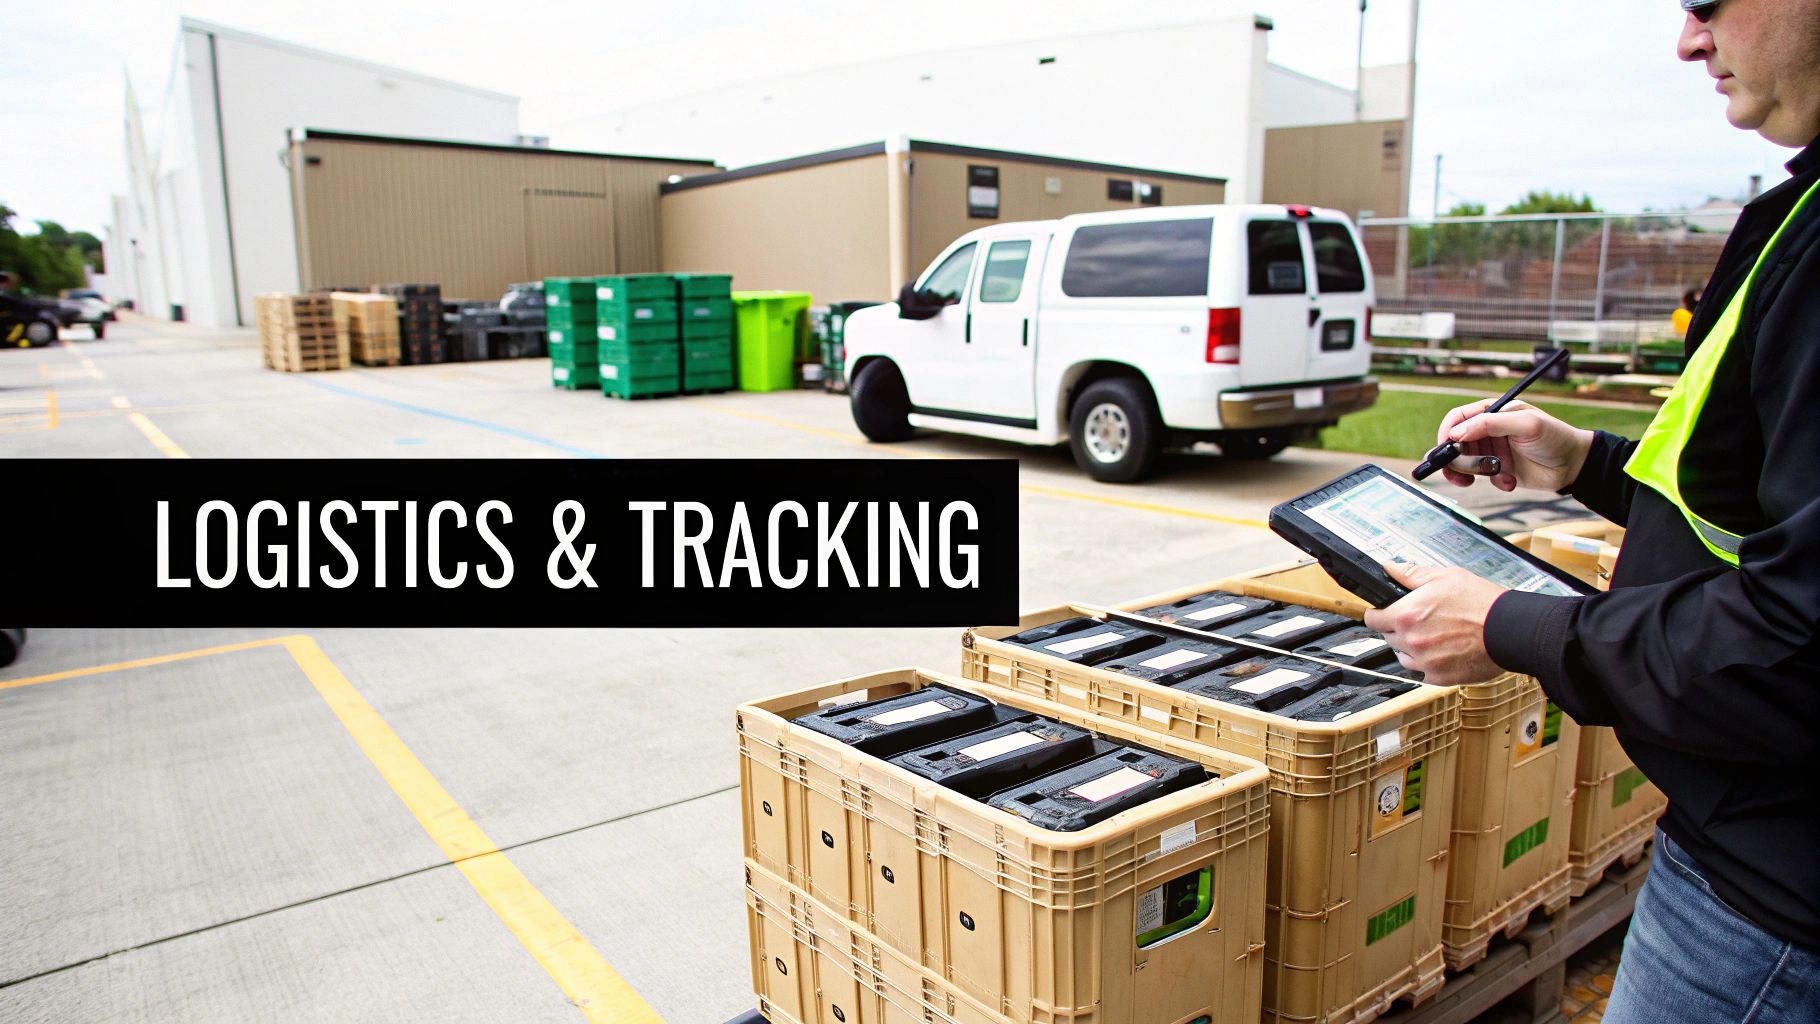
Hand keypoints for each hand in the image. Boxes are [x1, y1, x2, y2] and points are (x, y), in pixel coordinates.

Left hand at [1362, 562, 1507, 685]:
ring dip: (1412, 647)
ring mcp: (1424, 662)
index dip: (1378, 614)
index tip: (1382, 613)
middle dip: (1399, 628)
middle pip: (1389, 637)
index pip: (1374, 619)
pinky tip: (1445, 650)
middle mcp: (1411, 641)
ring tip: (1435, 635)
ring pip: (1404, 656)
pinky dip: (1429, 663)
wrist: (1510, 630)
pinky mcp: (1439, 678)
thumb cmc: (1481, 603)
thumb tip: (1390, 568)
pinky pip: (1423, 672)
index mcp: (1407, 615)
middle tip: (1422, 620)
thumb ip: (1412, 574)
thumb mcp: (1445, 577)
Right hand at [1435, 399, 1595, 491]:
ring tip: (1495, 475)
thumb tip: (1456, 433)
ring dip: (1475, 473)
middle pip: (1454, 443)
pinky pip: (1480, 479)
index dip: (1447, 433)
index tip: (1445, 450)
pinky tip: (1509, 482)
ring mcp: (1490, 450)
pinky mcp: (1496, 469)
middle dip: (1458, 459)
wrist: (1574, 465)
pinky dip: (1492, 483)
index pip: (1457, 418)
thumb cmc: (1555, 437)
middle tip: (1467, 473)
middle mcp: (1487, 430)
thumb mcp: (1526, 424)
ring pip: (1463, 463)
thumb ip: (1491, 424)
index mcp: (1492, 412)